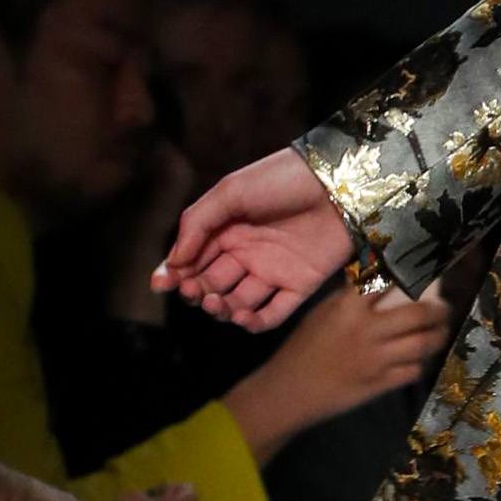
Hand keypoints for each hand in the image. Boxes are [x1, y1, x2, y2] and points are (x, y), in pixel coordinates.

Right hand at [154, 147, 352, 329]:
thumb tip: (173, 263)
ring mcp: (273, 270)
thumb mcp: (231, 192)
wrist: (339, 181)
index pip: (191, 260)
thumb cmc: (282, 179)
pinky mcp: (300, 285)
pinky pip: (274, 313)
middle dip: (196, 292)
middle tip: (193, 292)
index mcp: (226, 229)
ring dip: (222, 309)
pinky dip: (256, 321)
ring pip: (238, 302)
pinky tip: (243, 317)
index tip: (162, 284)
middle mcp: (247, 253)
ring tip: (215, 303)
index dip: (174, 275)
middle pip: (211, 284)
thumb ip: (198, 224)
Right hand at [225, 281, 456, 461]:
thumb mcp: (322, 313)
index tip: (425, 271)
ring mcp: (376, 359)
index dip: (411, 274)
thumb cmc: (302, 349)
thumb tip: (380, 281)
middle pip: (418, 313)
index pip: (389, 282)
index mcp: (348, 308)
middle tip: (444, 308)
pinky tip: (419, 358)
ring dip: (438, 336)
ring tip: (440, 331)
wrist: (288, 392)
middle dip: (439, 310)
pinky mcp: (380, 384)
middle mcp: (366, 331)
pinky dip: (419, 363)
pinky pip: (412, 370)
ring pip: (423, 344)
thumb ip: (351, 299)